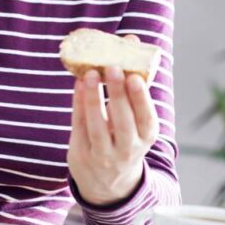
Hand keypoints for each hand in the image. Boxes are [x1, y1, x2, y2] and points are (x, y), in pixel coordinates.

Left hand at [68, 62, 158, 206]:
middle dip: (118, 95)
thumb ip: (132, 84)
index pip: (146, 118)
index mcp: (146, 137)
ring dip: (93, 98)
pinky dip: (78, 104)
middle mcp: (127, 149)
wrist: (107, 183)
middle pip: (123, 122)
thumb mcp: (136, 119)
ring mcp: (103, 155)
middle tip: (113, 68)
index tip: (134, 77)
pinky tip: (78, 83)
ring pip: (98, 126)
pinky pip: (79, 126)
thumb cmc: (124, 136)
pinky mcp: (81, 154)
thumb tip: (129, 40)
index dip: (140, 98)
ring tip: (91, 73)